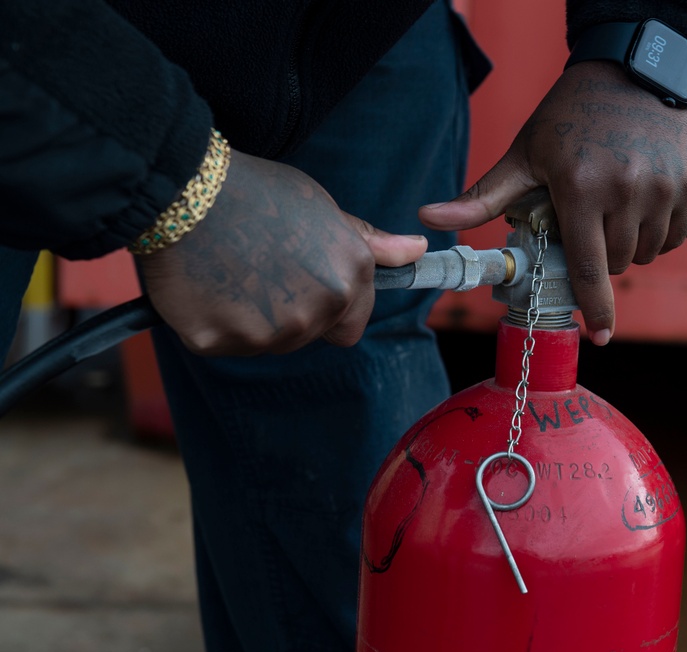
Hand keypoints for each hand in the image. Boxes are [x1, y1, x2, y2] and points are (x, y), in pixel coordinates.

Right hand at [138, 149, 426, 354]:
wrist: (184, 188)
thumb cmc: (257, 192)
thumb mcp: (323, 209)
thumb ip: (370, 243)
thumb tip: (417, 250)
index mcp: (349, 277)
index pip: (351, 327)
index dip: (329, 306)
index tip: (301, 280)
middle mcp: (318, 310)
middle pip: (309, 336)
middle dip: (290, 312)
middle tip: (259, 267)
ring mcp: (268, 331)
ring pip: (268, 344)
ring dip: (253, 320)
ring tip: (231, 270)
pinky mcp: (219, 341)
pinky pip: (224, 344)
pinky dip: (214, 323)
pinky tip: (205, 283)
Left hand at [419, 61, 686, 344]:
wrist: (633, 71)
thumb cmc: (570, 115)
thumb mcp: (524, 155)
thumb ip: (482, 197)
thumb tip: (427, 219)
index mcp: (581, 188)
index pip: (589, 267)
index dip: (596, 308)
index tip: (600, 336)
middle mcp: (627, 191)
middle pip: (615, 264)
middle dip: (598, 257)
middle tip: (586, 222)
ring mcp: (663, 189)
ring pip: (645, 253)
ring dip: (627, 247)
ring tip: (612, 209)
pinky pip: (671, 236)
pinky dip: (654, 234)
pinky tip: (639, 204)